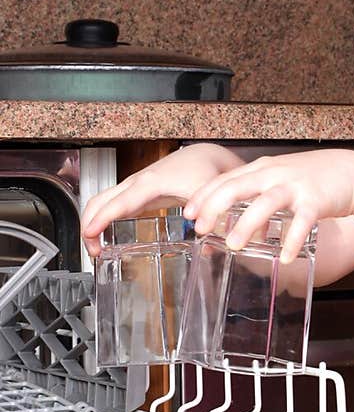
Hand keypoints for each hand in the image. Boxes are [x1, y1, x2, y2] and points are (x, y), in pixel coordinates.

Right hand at [80, 143, 243, 257]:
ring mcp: (133, 187)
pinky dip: (100, 219)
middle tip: (93, 253)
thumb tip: (204, 237)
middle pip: (98, 201)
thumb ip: (208, 214)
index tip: (89, 234)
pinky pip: (109, 204)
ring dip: (91, 223)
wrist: (204, 157)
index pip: (118, 202)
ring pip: (100, 202)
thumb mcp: (207, 194)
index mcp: (150, 183)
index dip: (101, 218)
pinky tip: (105, 238)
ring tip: (96, 250)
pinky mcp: (136, 193)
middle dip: (88, 225)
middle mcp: (136, 183)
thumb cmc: (204, 171)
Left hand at [183, 149, 353, 262]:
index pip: (225, 180)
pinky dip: (292, 240)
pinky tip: (285, 257)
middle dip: (215, 208)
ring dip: (247, 224)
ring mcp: (295, 187)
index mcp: (261, 170)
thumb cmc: (310, 180)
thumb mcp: (278, 183)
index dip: (204, 196)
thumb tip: (237, 233)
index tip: (187, 214)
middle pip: (237, 187)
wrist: (350, 172)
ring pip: (265, 203)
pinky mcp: (316, 201)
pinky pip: (302, 222)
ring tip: (232, 245)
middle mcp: (274, 175)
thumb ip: (256, 203)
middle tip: (199, 229)